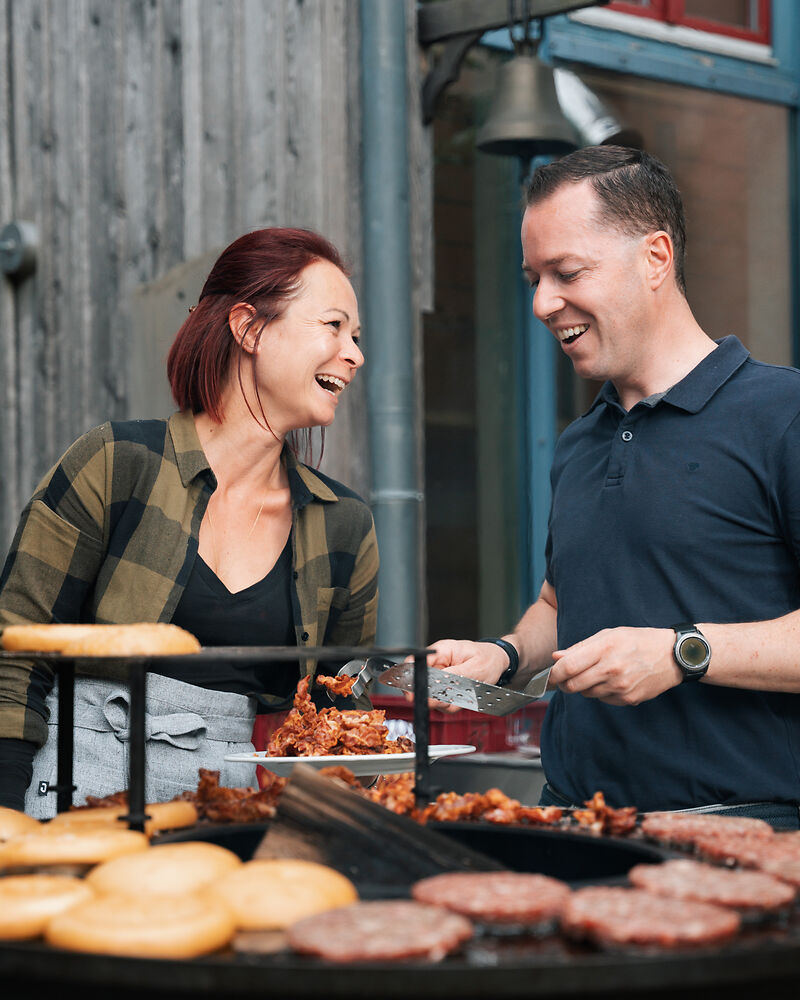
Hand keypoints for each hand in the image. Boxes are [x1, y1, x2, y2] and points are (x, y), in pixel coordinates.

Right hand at [401, 639, 511, 713]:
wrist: (498, 662)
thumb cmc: (488, 659)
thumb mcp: (474, 667)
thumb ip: (453, 677)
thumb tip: (435, 684)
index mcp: (440, 652)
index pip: (414, 663)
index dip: (410, 679)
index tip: (414, 694)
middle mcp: (437, 665)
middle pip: (420, 683)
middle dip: (431, 696)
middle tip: (446, 699)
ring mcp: (440, 678)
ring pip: (431, 697)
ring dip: (445, 702)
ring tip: (462, 695)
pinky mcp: (446, 689)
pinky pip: (442, 703)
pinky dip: (452, 705)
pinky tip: (464, 698)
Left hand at [550, 627, 680, 705]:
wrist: (672, 656)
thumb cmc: (638, 640)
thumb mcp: (609, 635)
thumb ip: (580, 647)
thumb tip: (556, 657)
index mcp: (604, 649)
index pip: (568, 667)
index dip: (554, 674)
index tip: (549, 676)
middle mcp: (611, 670)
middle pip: (573, 686)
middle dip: (565, 683)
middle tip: (565, 678)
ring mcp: (621, 687)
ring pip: (587, 694)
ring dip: (584, 686)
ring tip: (597, 673)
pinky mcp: (628, 699)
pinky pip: (603, 700)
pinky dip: (601, 692)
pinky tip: (612, 680)